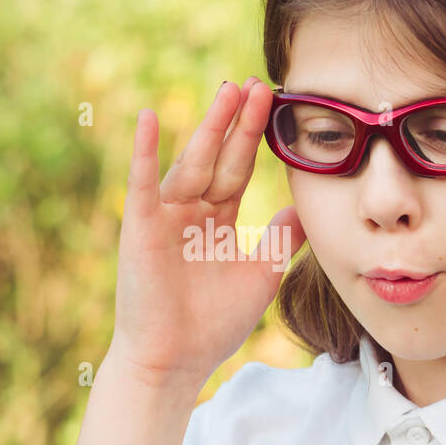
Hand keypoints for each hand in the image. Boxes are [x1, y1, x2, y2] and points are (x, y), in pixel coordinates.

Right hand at [109, 77, 305, 386]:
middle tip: (258, 84)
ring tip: (229, 91)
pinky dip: (144, 151)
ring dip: (209, 127)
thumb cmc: (214, 323)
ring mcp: (164, 216)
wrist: (175, 360)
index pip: (238, 168)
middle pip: (218, 157)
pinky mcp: (140, 226)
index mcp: (216, 219)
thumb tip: (305, 204)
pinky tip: (150, 117)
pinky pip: (142, 182)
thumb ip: (282, 237)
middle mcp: (189, 211)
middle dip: (238, 122)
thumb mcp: (262, 273)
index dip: (254, 136)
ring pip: (191, 163)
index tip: (273, 100)